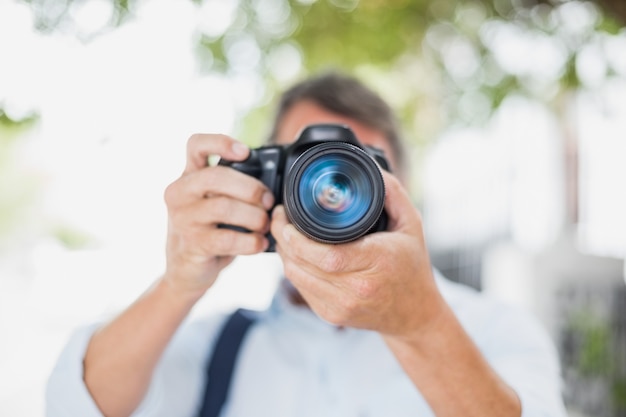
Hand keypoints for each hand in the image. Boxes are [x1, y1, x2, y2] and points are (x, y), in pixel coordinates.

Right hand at [163, 134, 273, 297]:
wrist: (187, 269)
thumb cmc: (211, 228)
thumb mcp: (216, 200)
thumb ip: (234, 186)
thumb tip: (275, 181)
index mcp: (189, 175)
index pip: (196, 145)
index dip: (221, 142)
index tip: (245, 152)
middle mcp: (179, 193)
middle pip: (216, 176)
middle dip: (251, 188)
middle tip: (269, 201)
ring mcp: (182, 219)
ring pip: (223, 207)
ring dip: (254, 216)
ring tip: (265, 224)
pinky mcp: (192, 244)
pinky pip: (227, 239)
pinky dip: (250, 241)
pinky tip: (260, 243)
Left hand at [271, 170, 444, 336]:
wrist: (415, 313)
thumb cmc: (412, 265)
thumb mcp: (411, 222)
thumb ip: (392, 192)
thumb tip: (370, 167)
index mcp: (377, 263)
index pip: (326, 255)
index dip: (297, 238)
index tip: (286, 218)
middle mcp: (356, 289)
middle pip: (302, 265)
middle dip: (282, 239)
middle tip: (278, 217)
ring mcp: (341, 306)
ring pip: (296, 277)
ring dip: (284, 253)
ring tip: (283, 233)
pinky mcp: (331, 315)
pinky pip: (301, 288)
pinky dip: (294, 268)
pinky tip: (296, 253)